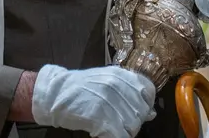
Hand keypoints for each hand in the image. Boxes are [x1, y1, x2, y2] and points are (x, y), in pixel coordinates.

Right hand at [32, 65, 155, 137]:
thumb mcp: (108, 82)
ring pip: (132, 127)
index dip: (145, 106)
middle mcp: (119, 87)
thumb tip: (152, 113)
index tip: (138, 112)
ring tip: (110, 128)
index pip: (148, 92)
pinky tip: (104, 134)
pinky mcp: (100, 117)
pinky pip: (119, 136)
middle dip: (133, 122)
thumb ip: (130, 93)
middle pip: (140, 113)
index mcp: (123, 76)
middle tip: (118, 123)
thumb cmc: (81, 88)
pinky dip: (115, 137)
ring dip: (123, 132)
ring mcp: (110, 102)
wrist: (56, 93)